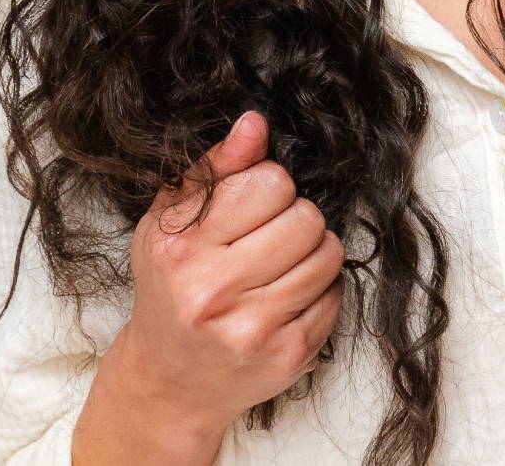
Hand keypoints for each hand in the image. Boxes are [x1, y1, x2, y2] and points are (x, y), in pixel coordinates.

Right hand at [119, 110, 346, 435]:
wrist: (168, 382)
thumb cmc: (171, 287)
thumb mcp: (172, 220)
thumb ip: (216, 167)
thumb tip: (256, 123)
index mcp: (182, 250)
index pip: (269, 183)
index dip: (269, 187)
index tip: (251, 206)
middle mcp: (214, 293)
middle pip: (306, 219)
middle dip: (295, 218)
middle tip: (268, 237)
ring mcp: (254, 330)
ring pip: (328, 255)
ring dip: (312, 252)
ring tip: (280, 265)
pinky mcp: (289, 356)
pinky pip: (336, 295)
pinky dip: (319, 289)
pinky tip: (286, 297)